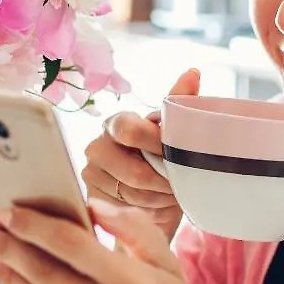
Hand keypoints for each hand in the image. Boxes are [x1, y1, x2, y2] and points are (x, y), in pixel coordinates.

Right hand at [81, 68, 200, 240]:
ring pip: (133, 194)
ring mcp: (91, 174)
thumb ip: (180, 103)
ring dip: (160, 198)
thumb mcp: (175, 134)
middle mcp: (98, 145)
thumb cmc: (164, 163)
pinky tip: (154, 207)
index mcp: (118, 123)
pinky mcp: (91, 199)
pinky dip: (147, 211)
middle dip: (163, 181)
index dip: (157, 146)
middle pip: (134, 171)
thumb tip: (192, 71)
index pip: (130, 130)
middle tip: (179, 183)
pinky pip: (125, 210)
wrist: (152, 203)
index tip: (178, 156)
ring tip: (170, 194)